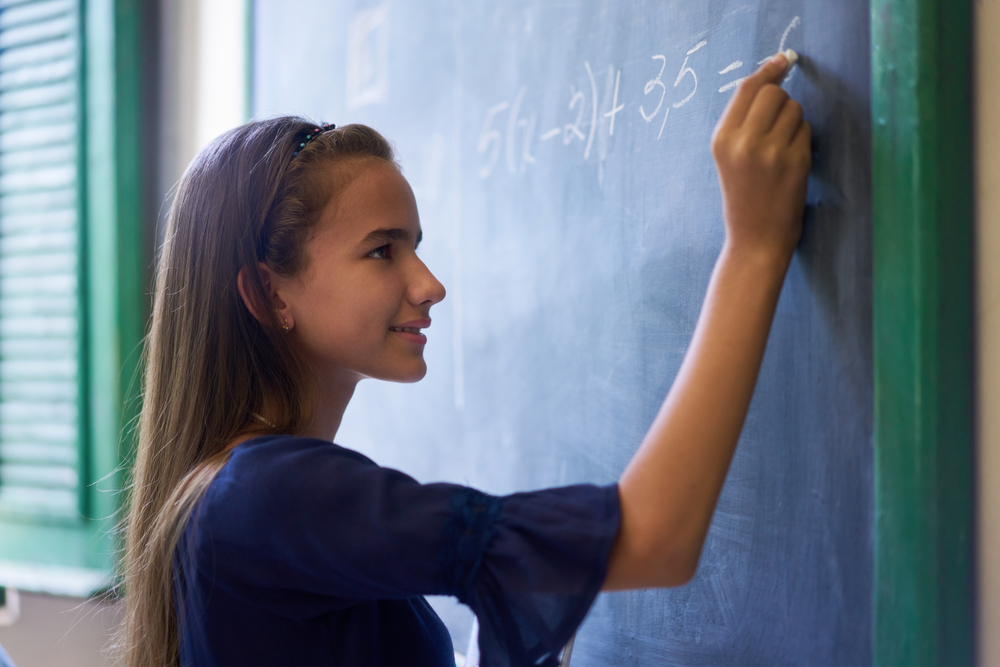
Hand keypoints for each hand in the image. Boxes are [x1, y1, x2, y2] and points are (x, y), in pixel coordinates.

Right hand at [711, 53, 810, 263]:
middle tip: (779, 124)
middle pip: (773, 93)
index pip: (747, 88)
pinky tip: (791, 162)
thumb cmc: (743, 197)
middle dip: (782, 101)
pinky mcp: (795, 161)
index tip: (782, 61)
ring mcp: (770, 151)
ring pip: (794, 109)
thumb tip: (772, 79)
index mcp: (721, 139)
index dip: (767, 71)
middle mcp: (743, 142)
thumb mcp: (728, 157)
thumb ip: (743, 122)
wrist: (754, 239)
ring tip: (782, 149)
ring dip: (794, 122)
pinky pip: (806, 130)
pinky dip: (803, 140)